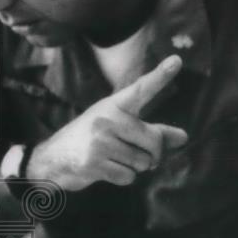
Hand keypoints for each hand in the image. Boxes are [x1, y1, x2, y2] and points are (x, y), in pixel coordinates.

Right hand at [29, 55, 188, 190]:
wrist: (54, 157)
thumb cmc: (92, 139)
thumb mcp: (119, 128)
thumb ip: (152, 131)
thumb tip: (184, 138)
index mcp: (115, 105)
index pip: (142, 89)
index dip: (161, 76)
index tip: (178, 60)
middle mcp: (107, 118)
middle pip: (154, 142)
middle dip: (152, 155)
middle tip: (139, 154)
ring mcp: (99, 140)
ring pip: (142, 162)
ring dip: (135, 167)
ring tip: (114, 158)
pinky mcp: (94, 162)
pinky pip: (128, 176)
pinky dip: (123, 177)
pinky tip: (107, 169)